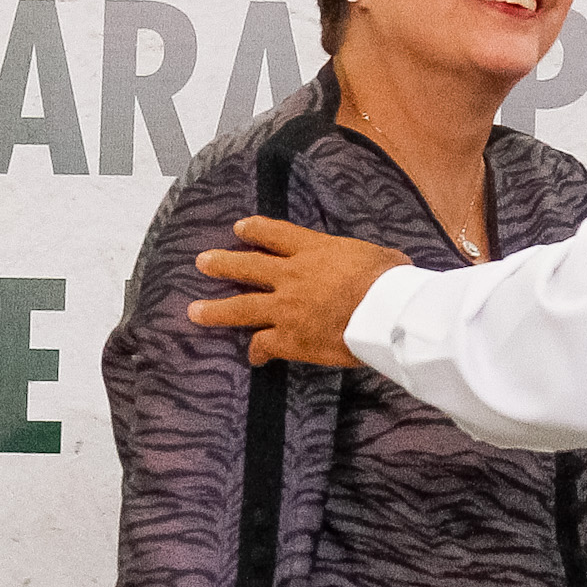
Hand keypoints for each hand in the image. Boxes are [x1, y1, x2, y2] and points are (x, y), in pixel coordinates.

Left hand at [186, 217, 410, 367]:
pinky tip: (254, 358)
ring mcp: (286, 309)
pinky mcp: (289, 339)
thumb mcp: (382, 257)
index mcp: (314, 250)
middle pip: (247, 266)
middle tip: (202, 263)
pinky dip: (257, 352)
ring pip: (241, 307)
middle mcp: (292, 275)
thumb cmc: (391, 282)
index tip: (239, 228)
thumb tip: (392, 263)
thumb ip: (370, 259)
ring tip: (194, 312)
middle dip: (223, 264)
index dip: (255, 230)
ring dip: (215, 310)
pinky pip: (264, 345)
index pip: (276, 234)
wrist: (384, 314)